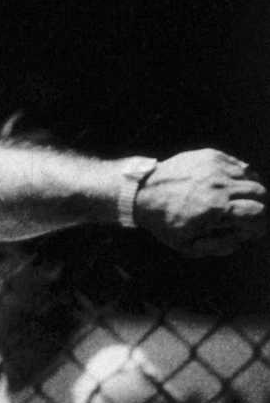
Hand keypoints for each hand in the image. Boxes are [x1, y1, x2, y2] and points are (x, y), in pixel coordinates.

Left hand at [132, 149, 264, 255]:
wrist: (144, 192)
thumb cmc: (165, 222)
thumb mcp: (187, 245)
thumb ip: (218, 246)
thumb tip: (240, 241)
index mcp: (216, 208)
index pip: (257, 213)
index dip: (260, 225)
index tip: (254, 230)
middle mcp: (220, 184)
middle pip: (260, 192)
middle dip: (260, 207)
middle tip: (249, 216)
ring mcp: (217, 167)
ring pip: (252, 176)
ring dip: (251, 191)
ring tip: (240, 201)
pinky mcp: (212, 156)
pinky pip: (239, 164)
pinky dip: (241, 176)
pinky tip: (230, 186)